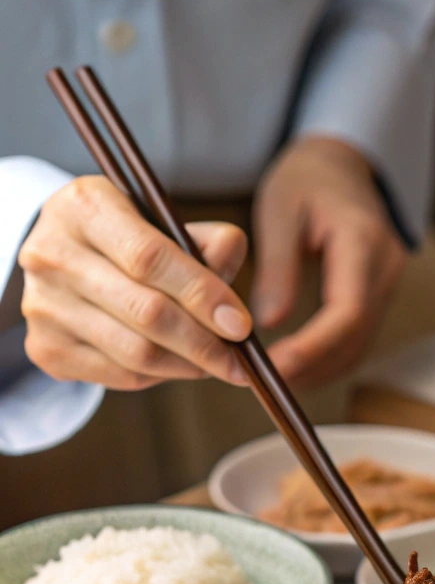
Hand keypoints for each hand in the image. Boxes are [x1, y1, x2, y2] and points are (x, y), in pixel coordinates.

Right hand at [19, 176, 252, 389]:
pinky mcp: (46, 347)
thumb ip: (208, 245)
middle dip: (204, 342)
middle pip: (145, 312)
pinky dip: (160, 376)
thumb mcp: (164, 222)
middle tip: (239, 361)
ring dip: (187, 365)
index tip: (241, 326)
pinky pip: (121, 376)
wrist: (63, 258)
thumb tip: (233, 294)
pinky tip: (176, 363)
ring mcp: (43, 305)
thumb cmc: (128, 238)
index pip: (150, 258)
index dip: (202, 295)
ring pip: (136, 353)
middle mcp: (52, 253)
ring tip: (214, 362)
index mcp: (85, 206)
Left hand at [252, 136, 407, 386]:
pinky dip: (329, 358)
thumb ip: (276, 267)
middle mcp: (386, 268)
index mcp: (363, 241)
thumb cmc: (307, 179)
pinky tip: (299, 366)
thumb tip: (266, 323)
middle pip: (356, 337)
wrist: (341, 164)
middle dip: (313, 366)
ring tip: (279, 381)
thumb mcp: (279, 211)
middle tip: (269, 383)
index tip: (277, 366)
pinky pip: (358, 339)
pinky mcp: (380, 297)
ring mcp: (388, 286)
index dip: (314, 346)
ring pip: (360, 346)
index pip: (347, 311)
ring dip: (321, 370)